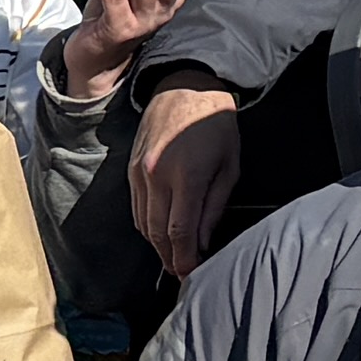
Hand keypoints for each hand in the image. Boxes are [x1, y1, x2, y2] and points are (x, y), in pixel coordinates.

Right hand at [131, 81, 241, 275]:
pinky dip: (146, 224)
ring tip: (173, 256)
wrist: (186, 86)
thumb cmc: (215, 124)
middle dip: (170, 258)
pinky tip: (160, 231)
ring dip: (157, 244)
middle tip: (183, 272)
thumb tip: (204, 241)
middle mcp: (156, 177)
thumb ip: (214, 206)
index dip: (184, 259)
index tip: (191, 274)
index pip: (180, 232)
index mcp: (186, 177)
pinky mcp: (130, 169)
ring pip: (143, 223)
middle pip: (157, 233)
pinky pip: (136, 207)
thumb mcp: (229, 166)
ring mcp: (139, 173)